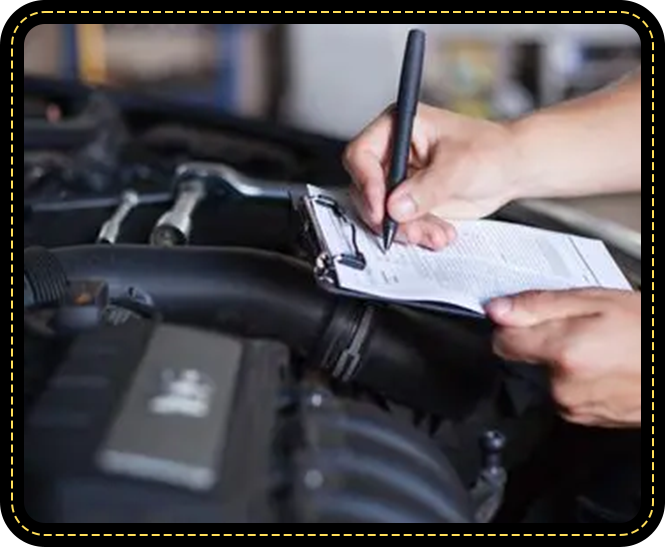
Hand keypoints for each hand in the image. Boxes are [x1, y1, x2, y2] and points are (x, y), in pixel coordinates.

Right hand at [343, 103, 519, 248]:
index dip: (367, 183)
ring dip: (406, 229)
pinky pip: (400, 224)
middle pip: (366, 189)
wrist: (511, 170)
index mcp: (398, 127)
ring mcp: (399, 179)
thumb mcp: (459, 166)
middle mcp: (393, 153)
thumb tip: (395, 206)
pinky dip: (418, 234)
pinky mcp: (408, 202)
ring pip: (382, 212)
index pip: (361, 154)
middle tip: (407, 230)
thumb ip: (426, 188)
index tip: (381, 209)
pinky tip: (440, 233)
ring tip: (435, 234)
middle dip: (388, 215)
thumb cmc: (491, 151)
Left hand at [485, 289, 640, 428]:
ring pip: (546, 377)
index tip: (527, 317)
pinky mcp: (587, 420)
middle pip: (526, 360)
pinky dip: (578, 379)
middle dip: (544, 342)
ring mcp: (574, 407)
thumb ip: (539, 306)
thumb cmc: (647, 328)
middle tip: (582, 327)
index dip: (512, 326)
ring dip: (563, 362)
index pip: (502, 343)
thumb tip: (495, 310)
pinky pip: (566, 393)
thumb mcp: (595, 301)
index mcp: (562, 353)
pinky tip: (606, 366)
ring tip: (600, 347)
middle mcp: (562, 387)